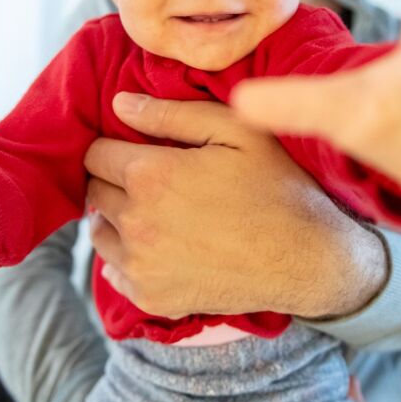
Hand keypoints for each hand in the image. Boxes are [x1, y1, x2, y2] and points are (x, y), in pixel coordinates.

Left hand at [82, 94, 387, 319]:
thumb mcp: (236, 130)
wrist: (307, 258)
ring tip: (155, 211)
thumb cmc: (276, 185)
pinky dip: (127, 257)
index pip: (95, 153)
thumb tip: (118, 104)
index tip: (139, 148)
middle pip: (94, 191)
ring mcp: (140, 265)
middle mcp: (135, 223)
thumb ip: (171, 114)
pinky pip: (114, 272)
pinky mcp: (151, 297)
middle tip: (154, 179)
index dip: (115, 144)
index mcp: (150, 176)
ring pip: (99, 231)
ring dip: (116, 218)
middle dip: (115, 179)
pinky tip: (161, 246)